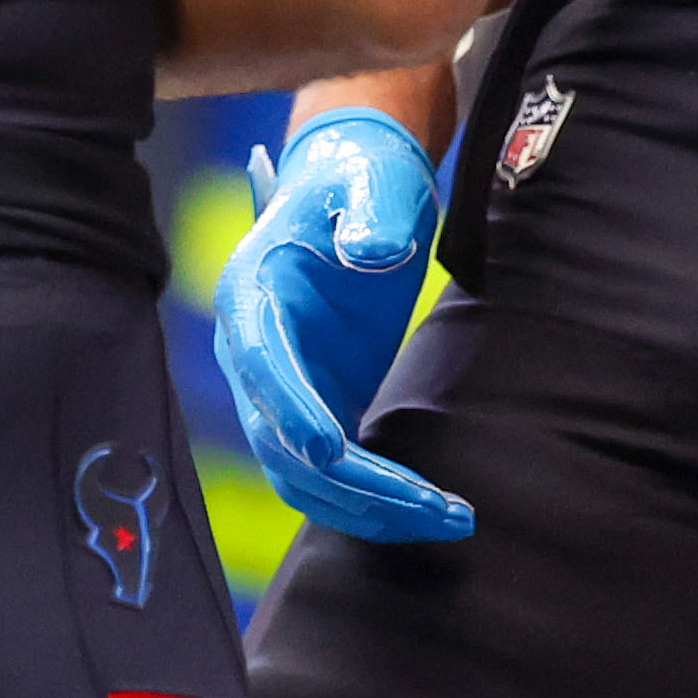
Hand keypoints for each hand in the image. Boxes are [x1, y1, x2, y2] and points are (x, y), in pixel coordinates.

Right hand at [212, 110, 470, 541]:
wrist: (361, 187)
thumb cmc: (363, 179)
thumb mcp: (373, 184)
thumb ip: (371, 215)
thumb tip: (370, 255)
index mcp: (249, 291)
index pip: (259, 361)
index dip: (290, 408)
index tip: (329, 450)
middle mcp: (251, 350)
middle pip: (280, 439)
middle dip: (352, 482)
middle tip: (431, 504)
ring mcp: (283, 387)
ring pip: (302, 474)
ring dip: (367, 507)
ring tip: (447, 518)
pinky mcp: (318, 406)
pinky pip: (332, 475)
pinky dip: (375, 501)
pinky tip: (431, 512)